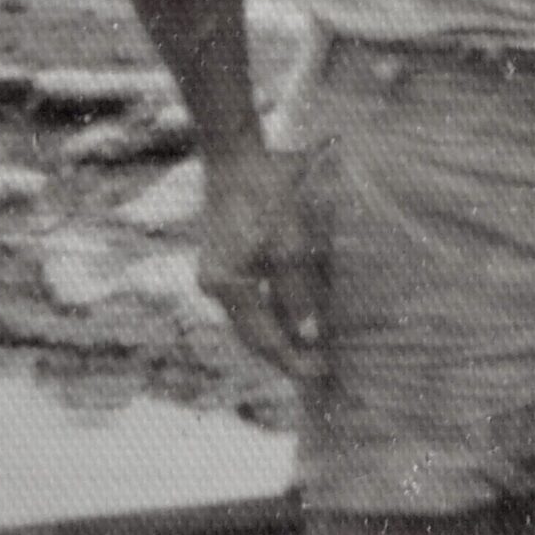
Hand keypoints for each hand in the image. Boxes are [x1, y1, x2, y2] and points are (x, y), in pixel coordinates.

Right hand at [199, 140, 327, 380]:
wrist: (236, 158)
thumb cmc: (265, 195)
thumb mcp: (290, 244)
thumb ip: (298, 292)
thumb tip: (309, 335)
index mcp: (226, 285)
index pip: (263, 338)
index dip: (292, 359)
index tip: (320, 375)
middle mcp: (214, 286)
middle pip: (252, 334)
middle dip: (285, 354)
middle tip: (318, 372)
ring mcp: (215, 275)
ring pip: (250, 319)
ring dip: (278, 335)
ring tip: (309, 352)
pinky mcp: (223, 262)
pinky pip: (248, 301)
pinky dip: (270, 314)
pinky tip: (292, 318)